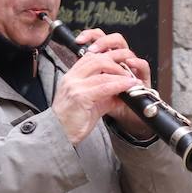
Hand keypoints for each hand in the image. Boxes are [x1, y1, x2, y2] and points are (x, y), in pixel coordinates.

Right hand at [52, 28, 151, 144]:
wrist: (59, 135)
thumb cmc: (71, 121)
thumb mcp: (90, 103)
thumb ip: (104, 94)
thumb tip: (122, 90)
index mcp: (71, 77)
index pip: (89, 57)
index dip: (107, 58)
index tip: (121, 65)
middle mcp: (71, 78)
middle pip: (97, 59)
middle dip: (116, 63)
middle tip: (129, 71)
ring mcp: (75, 86)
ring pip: (102, 72)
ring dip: (121, 74)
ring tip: (132, 80)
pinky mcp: (80, 97)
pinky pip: (104, 86)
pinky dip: (120, 84)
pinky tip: (129, 85)